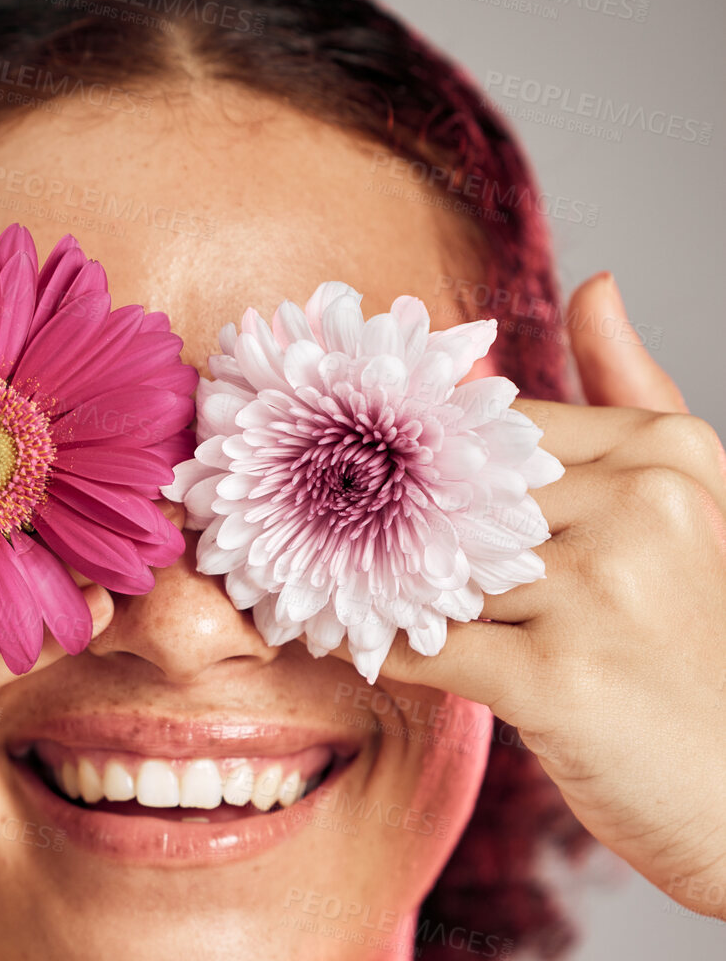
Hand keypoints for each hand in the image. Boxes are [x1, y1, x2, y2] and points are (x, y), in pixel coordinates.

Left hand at [330, 273, 725, 919]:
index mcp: (665, 455)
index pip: (496, 429)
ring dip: (357, 577)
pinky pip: (425, 644)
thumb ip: (636, 391)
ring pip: (428, 562)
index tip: (340, 458)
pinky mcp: (559, 676)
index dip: (416, 453)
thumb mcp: (696, 505)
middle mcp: (638, 506)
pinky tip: (333, 642)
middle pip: (454, 489)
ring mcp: (598, 589)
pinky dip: (371, 645)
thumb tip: (592, 283)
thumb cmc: (704, 654)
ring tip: (297, 576)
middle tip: (277, 511)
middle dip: (371, 510)